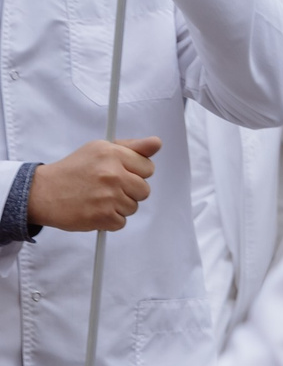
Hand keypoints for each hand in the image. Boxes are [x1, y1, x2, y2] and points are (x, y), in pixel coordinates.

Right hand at [26, 139, 159, 232]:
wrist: (42, 192)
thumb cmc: (73, 170)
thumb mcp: (100, 149)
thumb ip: (132, 147)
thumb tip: (157, 143)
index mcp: (113, 154)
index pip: (148, 168)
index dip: (136, 173)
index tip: (121, 174)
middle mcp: (112, 174)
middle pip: (144, 190)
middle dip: (129, 191)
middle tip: (108, 188)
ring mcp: (108, 196)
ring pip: (133, 207)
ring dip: (118, 206)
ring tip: (98, 199)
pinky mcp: (102, 216)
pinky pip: (121, 222)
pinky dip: (109, 220)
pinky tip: (95, 210)